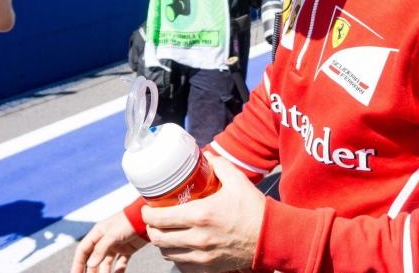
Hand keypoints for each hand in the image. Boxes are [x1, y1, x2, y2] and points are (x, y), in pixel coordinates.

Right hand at [71, 211, 146, 272]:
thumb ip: (101, 249)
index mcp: (97, 234)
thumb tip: (90, 265)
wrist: (148, 218)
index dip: (78, 263)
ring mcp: (116, 245)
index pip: (83, 250)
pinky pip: (120, 264)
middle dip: (90, 270)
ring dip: (104, 272)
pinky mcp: (127, 249)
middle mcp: (105, 240)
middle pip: (93, 259)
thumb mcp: (112, 234)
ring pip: (106, 263)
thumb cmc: (128, 221)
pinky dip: (118, 271)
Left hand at [143, 154, 264, 271]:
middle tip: (154, 219)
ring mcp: (202, 255)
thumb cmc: (254, 209)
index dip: (147, 214)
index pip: (160, 218)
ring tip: (166, 232)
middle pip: (158, 239)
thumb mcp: (237, 181)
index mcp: (200, 215)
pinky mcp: (209, 267)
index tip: (147, 208)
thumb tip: (206, 156)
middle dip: (151, 228)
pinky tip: (180, 246)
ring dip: (162, 243)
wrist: (271, 237)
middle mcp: (197, 238)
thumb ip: (219, 165)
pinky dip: (177, 255)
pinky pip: (182, 264)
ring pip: (168, 253)